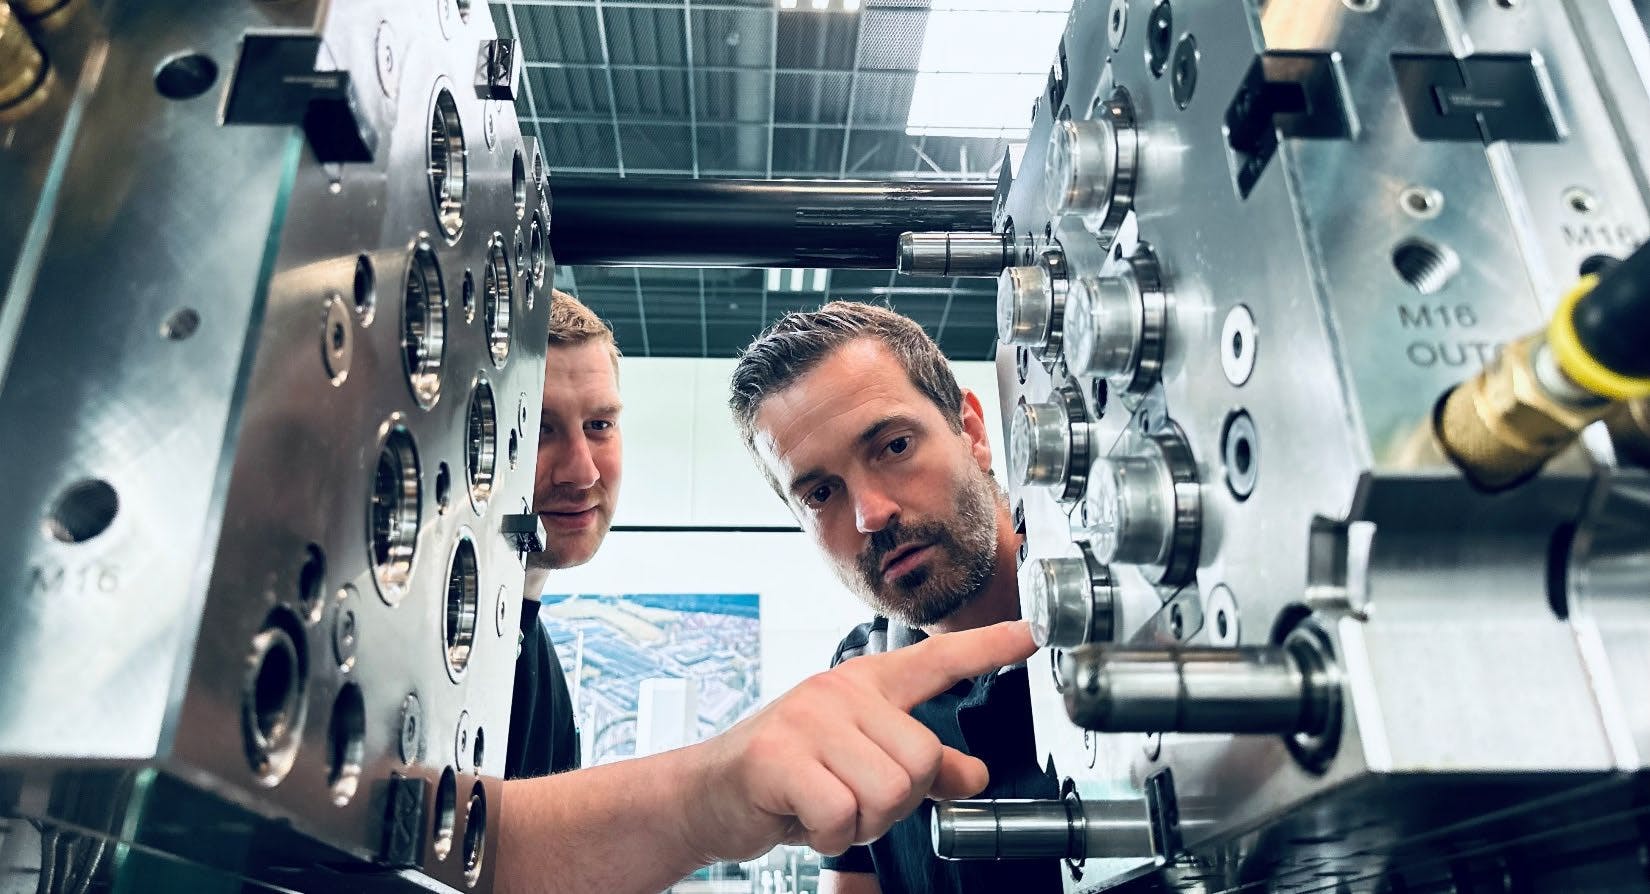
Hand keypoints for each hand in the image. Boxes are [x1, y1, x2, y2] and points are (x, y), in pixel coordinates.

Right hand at [679, 621, 1036, 860]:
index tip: (1033, 633)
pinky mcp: (779, 756)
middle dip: (894, 802)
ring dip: (859, 821)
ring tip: (824, 806)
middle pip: (920, 759)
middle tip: (850, 799)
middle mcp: (840, 692)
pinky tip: (803, 818)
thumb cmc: (786, 776)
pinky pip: (842, 813)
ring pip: (888, 791)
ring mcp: (808, 719)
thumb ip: (920, 766)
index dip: (990, 647)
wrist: (706, 796)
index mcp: (866, 685)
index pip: (938, 660)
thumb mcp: (859, 763)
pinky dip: (828, 834)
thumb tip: (974, 774)